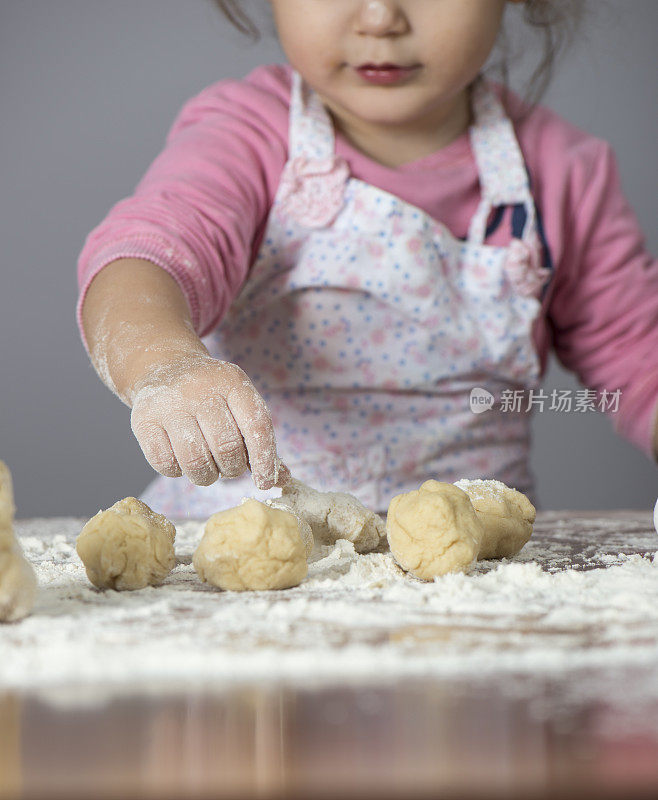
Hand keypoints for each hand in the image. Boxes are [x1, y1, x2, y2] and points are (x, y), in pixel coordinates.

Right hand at [130, 354, 278, 488]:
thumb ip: (260, 439)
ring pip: (196, 461)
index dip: (264, 459)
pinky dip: (179, 472)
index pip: (256, 425)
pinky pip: (166, 465)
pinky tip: (182, 459)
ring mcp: (168, 404)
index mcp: (232, 381)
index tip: (265, 482)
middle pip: (227, 447)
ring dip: (207, 476)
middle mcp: (199, 389)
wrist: (165, 367)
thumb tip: (283, 479)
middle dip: (233, 469)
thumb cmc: (212, 396)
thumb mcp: (240, 403)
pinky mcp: (142, 421)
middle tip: (229, 467)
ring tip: (208, 467)